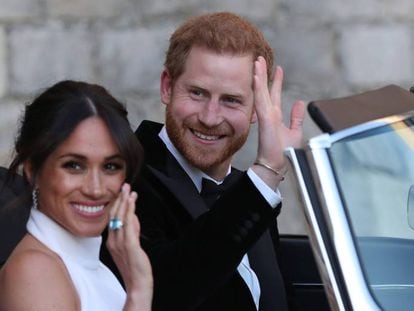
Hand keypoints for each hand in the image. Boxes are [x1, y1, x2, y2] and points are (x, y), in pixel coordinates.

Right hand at [106, 183, 152, 310]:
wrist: (137, 283)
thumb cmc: (134, 266)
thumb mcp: (131, 245)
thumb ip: (132, 230)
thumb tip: (134, 216)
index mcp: (111, 240)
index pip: (112, 218)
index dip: (117, 204)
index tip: (121, 192)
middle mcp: (113, 240)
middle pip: (114, 215)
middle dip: (120, 199)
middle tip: (124, 186)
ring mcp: (120, 243)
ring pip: (121, 218)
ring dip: (125, 202)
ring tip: (128, 190)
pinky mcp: (130, 246)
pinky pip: (128, 225)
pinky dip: (130, 212)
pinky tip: (132, 203)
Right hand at [252, 57, 304, 184]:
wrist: (276, 165)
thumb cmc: (283, 152)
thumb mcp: (294, 131)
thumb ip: (296, 117)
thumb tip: (299, 103)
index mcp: (275, 116)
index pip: (274, 94)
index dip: (275, 81)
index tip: (277, 69)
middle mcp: (269, 113)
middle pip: (265, 89)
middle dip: (263, 74)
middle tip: (260, 59)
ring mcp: (266, 115)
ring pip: (261, 91)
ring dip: (259, 76)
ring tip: (257, 62)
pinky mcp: (265, 119)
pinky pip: (261, 100)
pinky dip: (258, 88)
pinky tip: (256, 76)